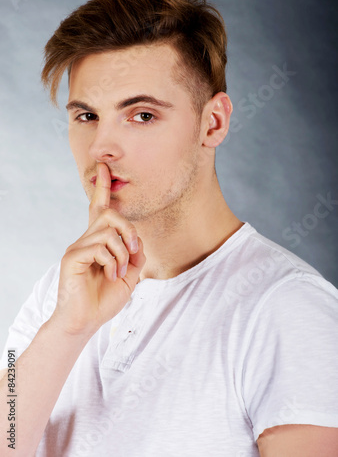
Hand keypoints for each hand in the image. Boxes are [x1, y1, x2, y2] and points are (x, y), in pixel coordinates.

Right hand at [51, 162, 145, 336]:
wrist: (85, 321)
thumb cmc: (104, 299)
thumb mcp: (129, 275)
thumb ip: (135, 254)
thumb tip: (137, 239)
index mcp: (98, 242)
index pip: (99, 209)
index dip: (102, 188)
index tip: (105, 168)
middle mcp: (85, 240)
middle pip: (109, 214)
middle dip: (129, 230)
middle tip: (134, 252)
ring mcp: (77, 247)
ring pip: (108, 232)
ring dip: (123, 254)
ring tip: (120, 272)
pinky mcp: (73, 257)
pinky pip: (100, 247)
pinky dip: (113, 263)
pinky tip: (111, 276)